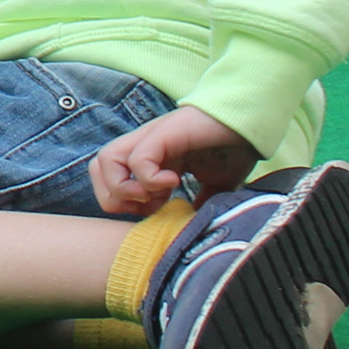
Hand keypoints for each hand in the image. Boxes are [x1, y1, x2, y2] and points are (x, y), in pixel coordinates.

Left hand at [90, 106, 257, 218]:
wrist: (250, 122)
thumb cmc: (232, 149)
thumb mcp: (216, 186)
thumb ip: (202, 203)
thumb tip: (195, 225)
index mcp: (151, 160)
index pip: (109, 181)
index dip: (125, 205)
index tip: (155, 211)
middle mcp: (143, 147)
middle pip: (98, 170)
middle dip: (116, 198)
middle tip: (149, 205)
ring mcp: (150, 139)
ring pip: (105, 161)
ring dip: (125, 189)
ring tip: (155, 196)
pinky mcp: (162, 134)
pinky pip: (136, 160)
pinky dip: (149, 179)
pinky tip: (174, 182)